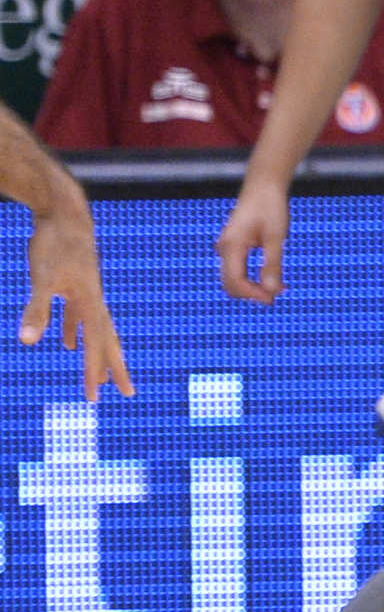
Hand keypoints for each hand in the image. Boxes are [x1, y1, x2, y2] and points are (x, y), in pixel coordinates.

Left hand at [23, 207, 130, 399]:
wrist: (65, 214)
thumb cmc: (54, 244)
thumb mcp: (42, 279)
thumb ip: (37, 310)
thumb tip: (28, 341)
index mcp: (90, 304)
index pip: (95, 346)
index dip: (93, 372)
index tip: (93, 398)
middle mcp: (94, 303)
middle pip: (108, 342)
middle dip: (114, 369)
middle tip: (127, 393)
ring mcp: (86, 295)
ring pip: (97, 332)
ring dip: (99, 354)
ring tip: (100, 377)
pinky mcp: (75, 287)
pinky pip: (80, 318)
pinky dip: (76, 332)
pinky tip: (67, 342)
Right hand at [219, 176, 290, 302]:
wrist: (263, 185)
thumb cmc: (270, 207)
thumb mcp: (275, 238)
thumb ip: (272, 265)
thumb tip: (272, 291)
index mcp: (232, 245)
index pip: (235, 281)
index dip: (252, 294)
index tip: (272, 299)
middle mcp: (224, 247)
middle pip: (230, 282)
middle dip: (251, 293)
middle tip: (276, 297)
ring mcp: (227, 246)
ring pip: (233, 277)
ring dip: (252, 287)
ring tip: (278, 289)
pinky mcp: (234, 245)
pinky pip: (238, 268)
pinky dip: (252, 277)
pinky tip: (273, 279)